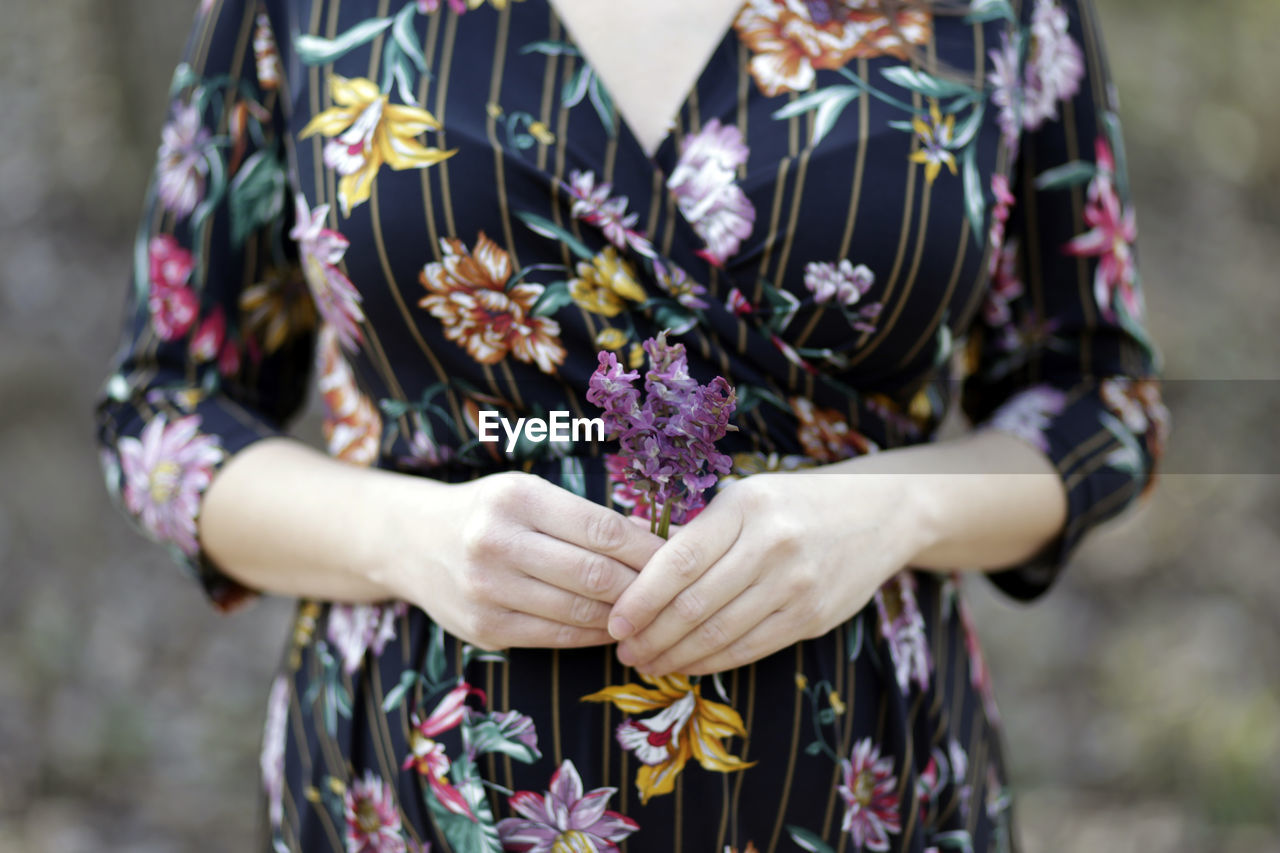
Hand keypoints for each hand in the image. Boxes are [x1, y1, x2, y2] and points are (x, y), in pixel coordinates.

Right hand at [391, 470, 666, 651]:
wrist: (411, 541)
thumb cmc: (489, 511)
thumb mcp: (529, 494)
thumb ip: (586, 516)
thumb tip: (660, 538)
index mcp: (517, 499)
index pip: (602, 529)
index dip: (648, 549)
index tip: (678, 557)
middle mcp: (496, 543)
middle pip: (594, 575)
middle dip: (643, 587)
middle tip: (673, 592)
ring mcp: (486, 590)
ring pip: (579, 611)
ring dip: (622, 615)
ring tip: (649, 612)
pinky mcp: (483, 628)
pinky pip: (556, 636)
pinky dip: (593, 634)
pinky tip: (612, 627)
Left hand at [607, 469, 930, 674]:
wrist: (879, 514)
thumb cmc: (793, 504)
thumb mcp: (744, 498)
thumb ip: (695, 532)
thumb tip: (629, 560)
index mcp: (745, 506)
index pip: (680, 560)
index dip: (641, 598)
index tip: (614, 620)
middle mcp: (771, 544)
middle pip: (694, 604)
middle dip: (650, 635)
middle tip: (624, 650)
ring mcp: (796, 584)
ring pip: (719, 633)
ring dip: (674, 656)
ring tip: (647, 662)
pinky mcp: (813, 617)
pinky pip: (750, 649)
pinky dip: (710, 662)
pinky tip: (686, 665)